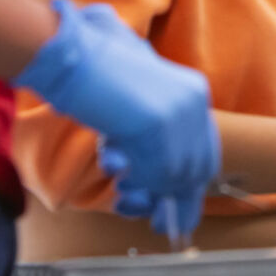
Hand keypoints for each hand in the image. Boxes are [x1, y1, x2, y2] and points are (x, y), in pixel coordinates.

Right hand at [14, 0, 217, 238]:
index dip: (190, 189)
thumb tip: (158, 186)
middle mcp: (194, 101)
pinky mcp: (157, 122)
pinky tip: (114, 166)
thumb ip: (152, 138)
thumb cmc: (92, 75)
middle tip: (157, 223)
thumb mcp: (134, 106)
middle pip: (195, 169)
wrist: (69, 52)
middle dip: (175, 201)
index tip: (177, 216)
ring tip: (124, 190)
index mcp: (194, 92)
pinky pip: (154, 169)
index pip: (205, 153)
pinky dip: (134, 177)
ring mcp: (178, 111)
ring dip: (146, 190)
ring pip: (174, 174)